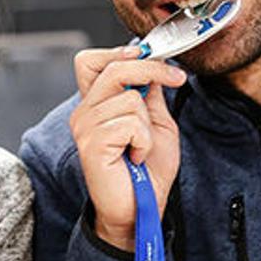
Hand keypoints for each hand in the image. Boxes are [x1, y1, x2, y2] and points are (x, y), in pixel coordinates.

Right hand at [69, 46, 186, 250]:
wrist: (142, 208)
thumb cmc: (147, 170)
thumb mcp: (156, 123)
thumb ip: (150, 94)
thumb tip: (152, 64)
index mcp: (96, 104)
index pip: (91, 61)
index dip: (121, 52)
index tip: (155, 59)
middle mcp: (85, 112)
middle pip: (114, 68)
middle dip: (151, 69)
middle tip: (175, 80)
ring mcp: (85, 127)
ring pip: (129, 99)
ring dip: (147, 125)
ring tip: (140, 147)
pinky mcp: (91, 144)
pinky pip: (130, 124)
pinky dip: (143, 141)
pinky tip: (135, 157)